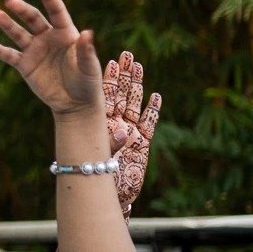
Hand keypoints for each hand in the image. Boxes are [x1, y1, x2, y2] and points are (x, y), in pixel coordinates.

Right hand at [0, 0, 102, 118]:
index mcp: (66, 34)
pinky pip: (8, 55)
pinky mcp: (24, 65)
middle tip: (10, 1)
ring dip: (6, 24)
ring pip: (18, 33)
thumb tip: (87, 33)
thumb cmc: (87, 83)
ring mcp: (35, 50)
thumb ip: (86, 51)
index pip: (56, 11)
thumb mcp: (89, 67)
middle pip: (33, 19)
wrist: (75, 103)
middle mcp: (48, 38)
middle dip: (22, 9)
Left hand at [100, 52, 162, 216]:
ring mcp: (130, 133)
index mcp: (98, 125)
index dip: (108, 79)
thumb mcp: (99, 157)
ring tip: (139, 67)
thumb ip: (112, 144)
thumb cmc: (96, 177)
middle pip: (121, 95)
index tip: (110, 61)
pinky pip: (149, 123)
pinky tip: (156, 95)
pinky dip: (152, 110)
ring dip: (138, 86)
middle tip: (127, 55)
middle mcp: (114, 125)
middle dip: (124, 76)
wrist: (110, 196)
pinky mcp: (143, 143)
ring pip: (135, 104)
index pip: (104, 97)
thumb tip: (123, 133)